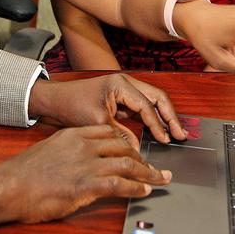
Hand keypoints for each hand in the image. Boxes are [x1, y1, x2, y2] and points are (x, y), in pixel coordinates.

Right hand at [0, 125, 171, 224]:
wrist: (9, 186)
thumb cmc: (23, 174)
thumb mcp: (48, 152)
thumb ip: (68, 153)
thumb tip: (79, 163)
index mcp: (74, 135)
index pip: (109, 133)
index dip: (128, 143)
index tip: (137, 151)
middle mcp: (83, 145)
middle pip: (123, 147)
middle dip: (143, 158)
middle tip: (156, 168)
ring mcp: (86, 164)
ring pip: (128, 164)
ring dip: (149, 173)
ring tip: (161, 179)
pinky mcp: (86, 185)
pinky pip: (120, 184)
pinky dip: (136, 188)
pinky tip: (144, 192)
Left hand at [28, 74, 185, 142]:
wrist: (53, 102)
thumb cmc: (71, 106)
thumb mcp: (96, 122)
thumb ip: (120, 134)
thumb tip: (136, 149)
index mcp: (121, 84)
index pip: (147, 105)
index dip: (158, 124)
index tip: (166, 139)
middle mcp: (125, 83)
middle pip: (157, 97)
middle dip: (170, 116)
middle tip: (180, 134)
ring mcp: (123, 90)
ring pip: (151, 101)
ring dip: (163, 116)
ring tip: (174, 133)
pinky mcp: (119, 99)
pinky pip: (141, 107)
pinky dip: (151, 118)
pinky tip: (157, 131)